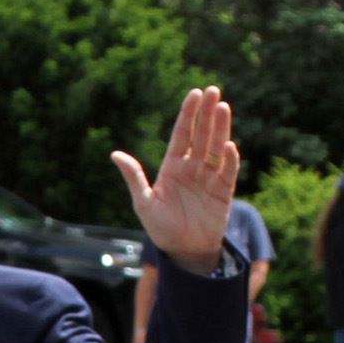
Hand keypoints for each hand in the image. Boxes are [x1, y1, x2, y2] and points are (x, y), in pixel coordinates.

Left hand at [111, 87, 238, 274]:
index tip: (195, 93)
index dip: (188, 114)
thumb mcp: (144, 203)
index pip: (183, 133)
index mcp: (173, 165)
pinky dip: (228, 159)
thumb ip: (134, 177)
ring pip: (216, 147)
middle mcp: (193, 167)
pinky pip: (227, 171)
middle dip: (207, 113)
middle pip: (202, 134)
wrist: (183, 252)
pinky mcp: (223, 191)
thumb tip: (115, 154)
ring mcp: (209, 177)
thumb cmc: (161, 228)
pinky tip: (228, 146)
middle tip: (213, 90)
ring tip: (223, 107)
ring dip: (220, 128)